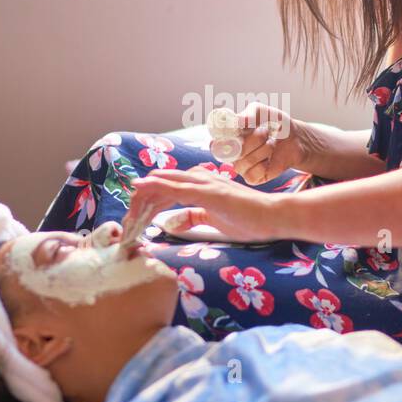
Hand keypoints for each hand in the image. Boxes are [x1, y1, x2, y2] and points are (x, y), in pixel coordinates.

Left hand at [124, 167, 286, 243]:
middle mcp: (200, 179)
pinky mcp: (208, 192)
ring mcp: (204, 183)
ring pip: (164, 184)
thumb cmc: (251, 219)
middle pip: (160, 185)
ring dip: (144, 196)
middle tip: (127, 222)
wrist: (274, 216)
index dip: (148, 203)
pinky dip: (157, 186)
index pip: (167, 191)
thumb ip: (195, 217)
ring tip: (128, 208)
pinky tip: (142, 187)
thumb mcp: (216, 219)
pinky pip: (177, 187)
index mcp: (201, 185)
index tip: (135, 219)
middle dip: (141, 202)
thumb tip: (175, 222)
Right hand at [227, 103, 307, 185]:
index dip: (223, 140)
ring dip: (262, 150)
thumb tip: (238, 121)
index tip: (237, 132)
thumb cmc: (274, 124)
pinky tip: (270, 158)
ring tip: (271, 143)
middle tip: (265, 131)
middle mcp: (231, 154)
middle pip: (232, 151)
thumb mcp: (263, 112)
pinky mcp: (252, 178)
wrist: (295, 139)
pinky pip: (252, 174)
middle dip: (253, 139)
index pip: (214, 143)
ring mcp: (241, 167)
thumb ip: (250, 114)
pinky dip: (264, 164)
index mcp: (228, 137)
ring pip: (243, 162)